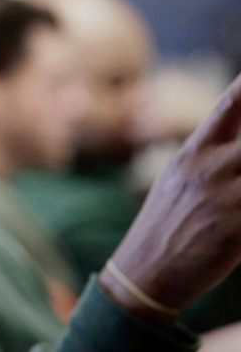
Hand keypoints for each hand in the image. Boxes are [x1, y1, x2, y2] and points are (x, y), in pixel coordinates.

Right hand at [99, 71, 240, 323]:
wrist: (146, 272)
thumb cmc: (166, 223)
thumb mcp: (178, 178)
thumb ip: (212, 151)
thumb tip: (237, 121)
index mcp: (192, 154)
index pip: (229, 105)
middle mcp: (209, 170)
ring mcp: (225, 199)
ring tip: (240, 190)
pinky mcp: (237, 230)